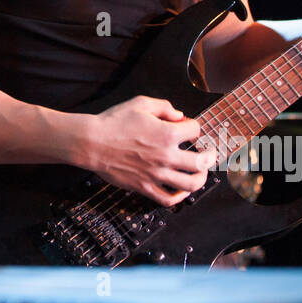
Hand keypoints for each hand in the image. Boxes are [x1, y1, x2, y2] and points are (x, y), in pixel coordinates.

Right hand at [82, 96, 215, 206]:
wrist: (91, 142)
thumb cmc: (113, 122)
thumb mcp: (140, 103)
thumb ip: (164, 107)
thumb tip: (179, 116)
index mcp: (167, 134)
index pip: (195, 130)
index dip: (193, 127)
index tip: (188, 128)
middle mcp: (166, 156)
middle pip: (202, 162)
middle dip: (209, 156)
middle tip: (209, 154)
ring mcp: (156, 174)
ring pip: (190, 184)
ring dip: (200, 178)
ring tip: (201, 173)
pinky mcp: (145, 187)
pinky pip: (168, 199)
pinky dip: (179, 198)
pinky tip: (182, 191)